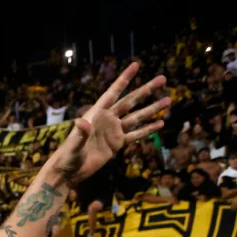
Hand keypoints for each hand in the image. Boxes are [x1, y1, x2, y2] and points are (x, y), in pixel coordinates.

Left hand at [50, 62, 169, 183]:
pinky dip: (148, 129)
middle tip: (162, 79)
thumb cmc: (68, 156)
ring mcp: (114, 131)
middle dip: (146, 90)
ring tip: (168, 100)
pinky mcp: (117, 144)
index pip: (113, 92)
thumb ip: (80, 133)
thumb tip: (81, 122)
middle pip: (130, 101)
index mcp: (96, 113)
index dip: (124, 79)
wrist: (70, 171)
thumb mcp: (74, 145)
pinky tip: (160, 123)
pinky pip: (135, 135)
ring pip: (137, 117)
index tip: (136, 65)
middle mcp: (108, 119)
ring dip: (152, 109)